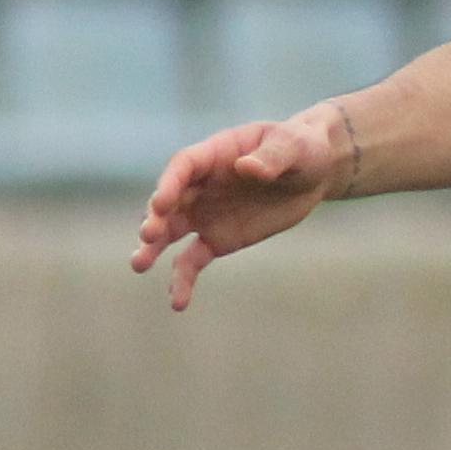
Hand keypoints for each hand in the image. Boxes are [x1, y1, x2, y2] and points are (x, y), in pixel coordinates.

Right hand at [134, 106, 351, 309]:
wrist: (312, 173)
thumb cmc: (301, 150)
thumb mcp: (293, 147)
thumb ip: (271, 157)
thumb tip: (248, 168)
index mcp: (215, 154)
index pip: (183, 166)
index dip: (170, 184)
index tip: (161, 203)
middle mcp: (200, 185)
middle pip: (169, 201)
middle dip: (156, 217)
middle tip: (148, 236)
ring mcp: (204, 213)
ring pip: (170, 232)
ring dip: (153, 248)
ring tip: (138, 265)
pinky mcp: (217, 240)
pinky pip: (192, 260)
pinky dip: (183, 280)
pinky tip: (177, 302)